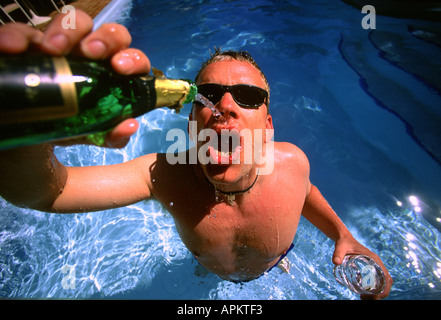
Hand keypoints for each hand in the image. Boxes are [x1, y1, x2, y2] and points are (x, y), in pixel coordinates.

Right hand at [0, 9, 149, 147]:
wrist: (31, 127)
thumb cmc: (69, 125)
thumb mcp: (90, 133)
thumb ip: (110, 135)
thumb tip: (129, 126)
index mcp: (112, 74)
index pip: (131, 59)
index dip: (133, 59)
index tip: (120, 67)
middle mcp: (92, 55)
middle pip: (110, 34)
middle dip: (106, 39)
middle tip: (91, 52)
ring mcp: (63, 46)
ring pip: (74, 22)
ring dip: (67, 29)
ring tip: (52, 49)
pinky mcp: (31, 43)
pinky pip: (25, 31)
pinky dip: (18, 36)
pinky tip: (12, 48)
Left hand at [333, 235, 392, 299]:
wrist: (344, 239)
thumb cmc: (343, 243)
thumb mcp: (340, 247)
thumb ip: (337, 254)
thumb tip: (335, 262)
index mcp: (374, 259)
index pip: (386, 276)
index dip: (385, 288)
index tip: (377, 296)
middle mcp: (377, 264)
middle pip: (386, 282)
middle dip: (381, 294)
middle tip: (367, 299)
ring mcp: (375, 267)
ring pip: (383, 283)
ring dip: (378, 293)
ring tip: (364, 298)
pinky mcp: (371, 269)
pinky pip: (378, 281)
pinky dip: (375, 290)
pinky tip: (364, 295)